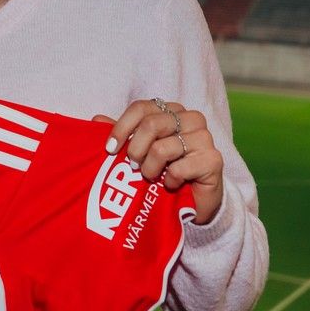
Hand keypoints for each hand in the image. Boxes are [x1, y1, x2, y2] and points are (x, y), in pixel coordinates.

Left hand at [93, 100, 223, 224]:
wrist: (193, 202)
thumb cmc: (164, 171)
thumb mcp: (139, 152)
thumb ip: (122, 135)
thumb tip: (96, 118)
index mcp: (172, 110)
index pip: (141, 108)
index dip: (121, 127)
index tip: (109, 149)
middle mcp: (191, 118)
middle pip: (151, 125)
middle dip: (135, 150)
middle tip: (134, 166)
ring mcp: (204, 137)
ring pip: (162, 148)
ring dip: (150, 169)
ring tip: (152, 177)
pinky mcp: (213, 160)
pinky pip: (179, 168)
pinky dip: (168, 180)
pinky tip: (171, 184)